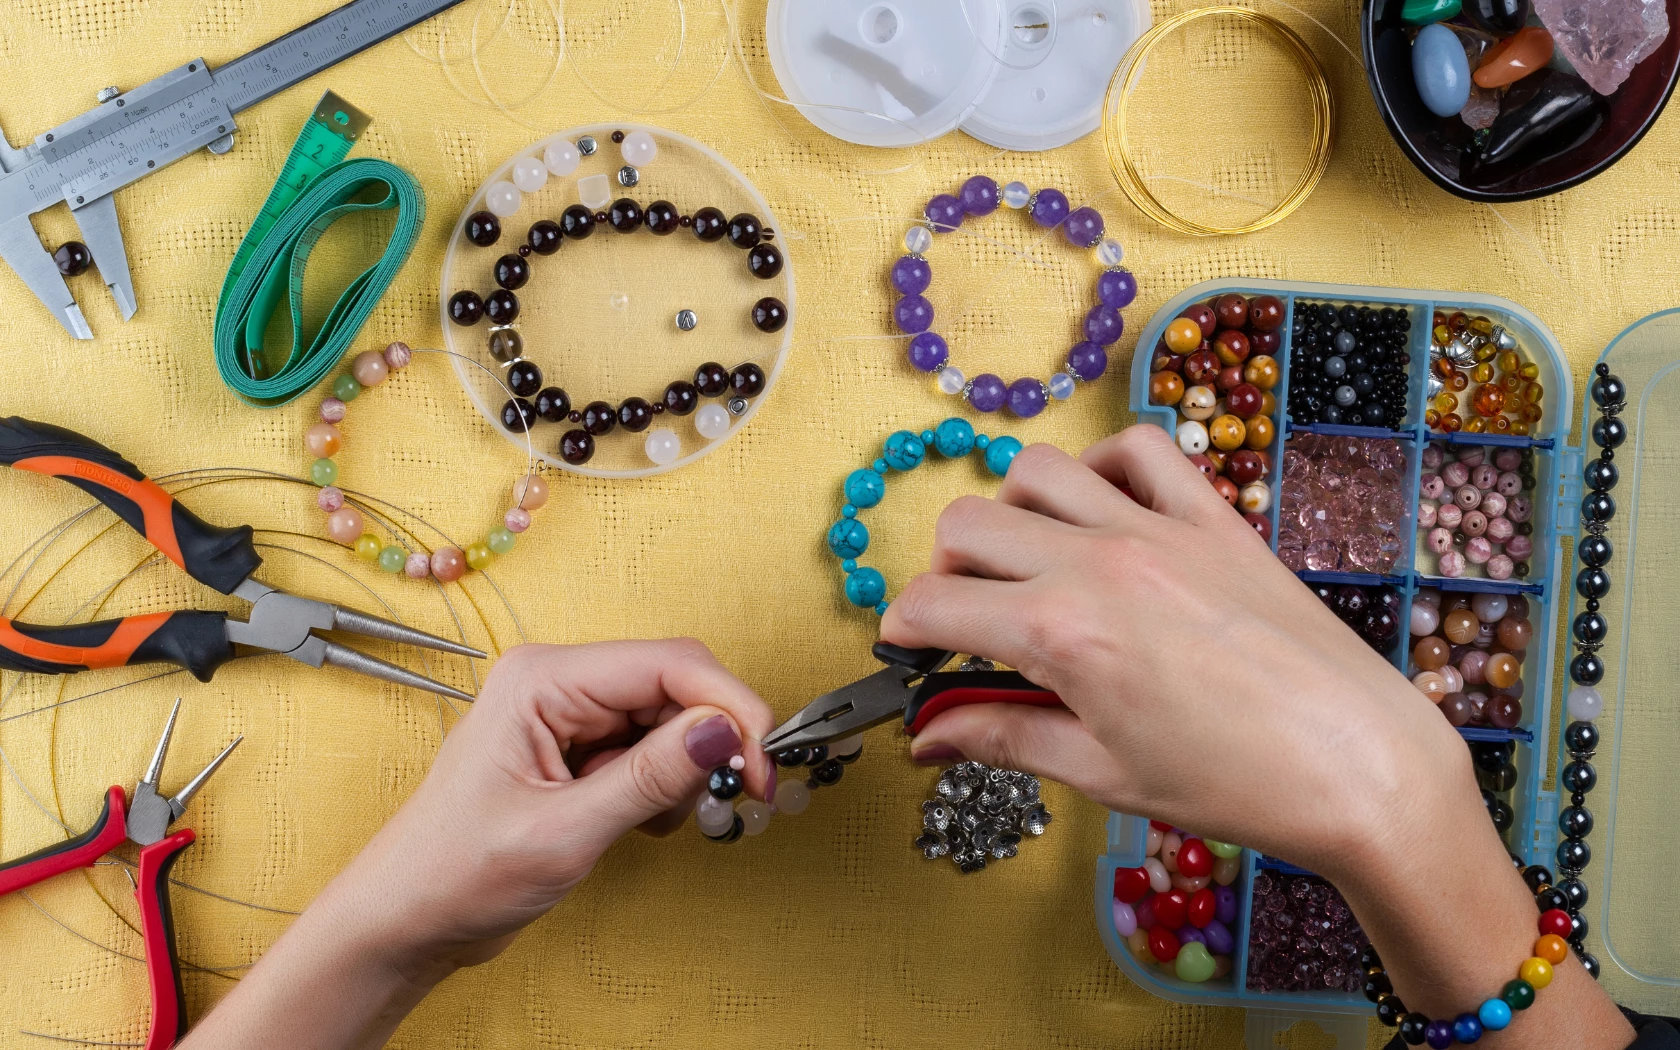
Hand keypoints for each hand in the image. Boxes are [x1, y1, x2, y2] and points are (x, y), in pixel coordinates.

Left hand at [335, 639, 776, 969]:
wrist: (405, 921)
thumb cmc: (453, 873)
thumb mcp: (564, 832)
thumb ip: (649, 777)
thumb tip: (722, 733)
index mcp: (542, 679)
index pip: (668, 664)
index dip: (728, 707)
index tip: (764, 759)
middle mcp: (557, 683)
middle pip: (675, 686)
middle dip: (714, 741)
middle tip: (743, 794)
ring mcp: (567, 715)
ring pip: (668, 720)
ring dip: (686, 771)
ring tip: (660, 822)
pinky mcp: (576, 749)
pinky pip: (649, 749)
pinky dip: (664, 787)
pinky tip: (640, 824)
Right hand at [880, 427, 1631, 1045]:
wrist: (1360, 767)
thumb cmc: (1237, 785)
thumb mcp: (1102, 774)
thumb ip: (1003, 737)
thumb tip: (928, 737)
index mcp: (1063, 634)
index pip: (936, 605)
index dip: (904, 630)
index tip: (909, 651)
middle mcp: (1101, 563)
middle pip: (967, 525)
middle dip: (945, 573)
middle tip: (968, 622)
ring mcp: (1160, 531)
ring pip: (1036, 470)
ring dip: (1011, 513)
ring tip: (1029, 564)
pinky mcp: (1213, 520)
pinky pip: (1139, 448)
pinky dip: (1102, 465)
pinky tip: (1101, 511)